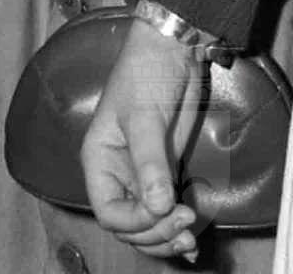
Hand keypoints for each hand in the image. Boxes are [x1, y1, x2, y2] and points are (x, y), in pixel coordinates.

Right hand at [80, 19, 203, 255]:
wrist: (173, 49)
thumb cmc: (145, 74)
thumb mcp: (144, 117)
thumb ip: (150, 163)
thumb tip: (157, 207)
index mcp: (100, 160)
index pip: (109, 211)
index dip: (135, 222)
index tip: (165, 212)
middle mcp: (118, 172)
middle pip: (129, 224)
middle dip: (155, 233)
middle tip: (187, 225)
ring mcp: (143, 173)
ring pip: (148, 222)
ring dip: (167, 236)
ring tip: (192, 239)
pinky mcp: (166, 169)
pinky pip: (167, 208)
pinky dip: (177, 227)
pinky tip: (192, 242)